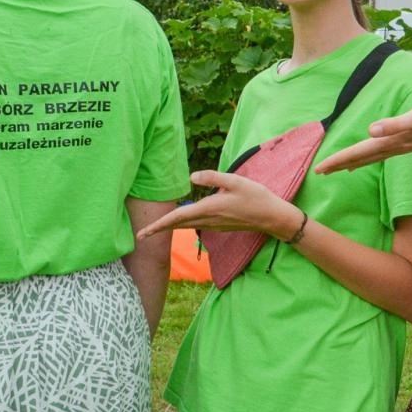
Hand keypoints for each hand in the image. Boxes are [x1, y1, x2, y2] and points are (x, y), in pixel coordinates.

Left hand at [134, 170, 301, 240]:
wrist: (271, 217)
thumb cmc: (256, 197)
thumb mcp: (236, 181)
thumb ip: (213, 177)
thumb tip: (192, 175)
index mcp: (209, 208)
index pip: (177, 217)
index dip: (158, 225)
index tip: (143, 233)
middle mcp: (208, 219)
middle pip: (178, 225)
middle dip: (159, 230)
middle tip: (140, 235)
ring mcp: (213, 225)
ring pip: (186, 226)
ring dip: (170, 227)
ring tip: (155, 228)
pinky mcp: (219, 225)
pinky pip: (195, 225)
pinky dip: (183, 225)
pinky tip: (180, 221)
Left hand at [315, 99, 411, 173]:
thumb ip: (396, 124)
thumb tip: (371, 129)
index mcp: (391, 140)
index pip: (359, 152)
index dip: (338, 160)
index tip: (319, 169)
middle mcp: (392, 146)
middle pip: (360, 157)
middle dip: (339, 164)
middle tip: (318, 172)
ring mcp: (399, 146)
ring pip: (368, 156)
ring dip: (351, 162)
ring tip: (334, 168)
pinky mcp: (405, 142)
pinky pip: (379, 152)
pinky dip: (366, 157)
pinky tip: (362, 159)